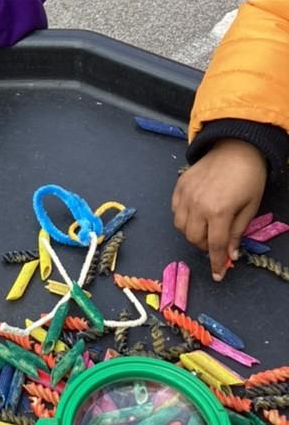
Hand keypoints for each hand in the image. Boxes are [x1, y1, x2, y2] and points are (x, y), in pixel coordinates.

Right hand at [171, 138, 266, 280]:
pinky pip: (175, 210)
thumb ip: (237, 233)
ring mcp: (185, 195)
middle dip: (205, 247)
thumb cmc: (249, 178)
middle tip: (216, 243)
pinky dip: (183, 218)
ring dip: (192, 233)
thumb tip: (230, 255)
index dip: (217, 263)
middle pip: (194, 238)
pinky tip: (195, 214)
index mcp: (219, 212)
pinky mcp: (179, 186)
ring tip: (205, 228)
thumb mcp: (250, 208)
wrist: (236, 148)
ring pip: (181, 227)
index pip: (215, 246)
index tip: (218, 275)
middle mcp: (198, 205)